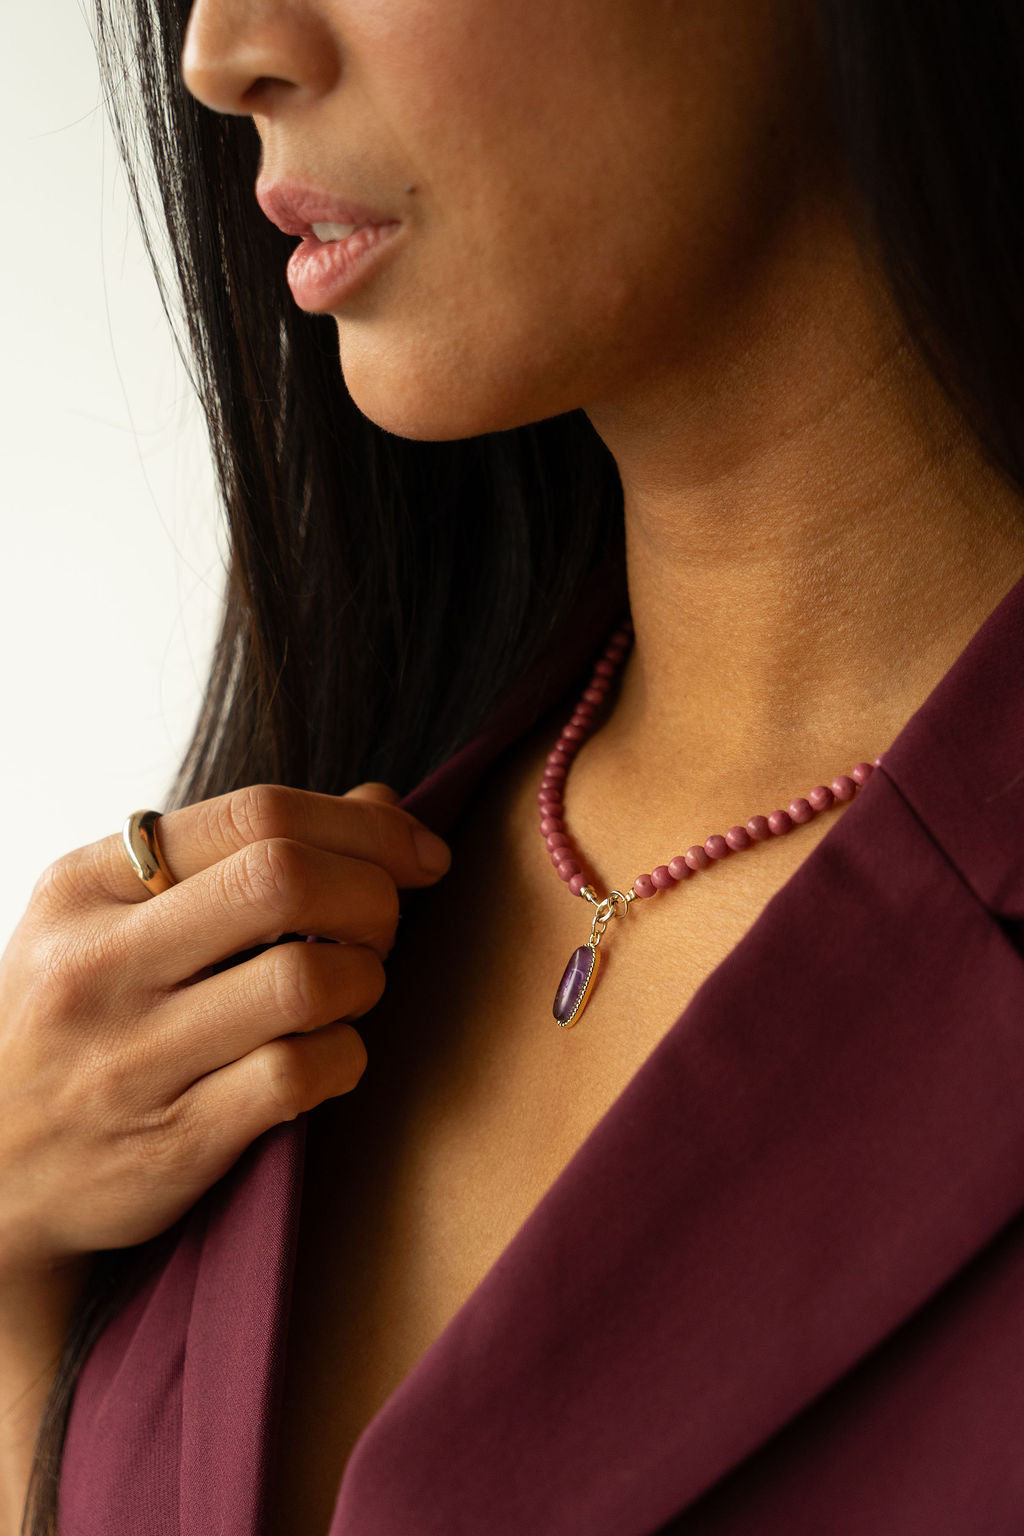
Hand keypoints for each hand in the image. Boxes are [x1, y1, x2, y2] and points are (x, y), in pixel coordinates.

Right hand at [0, 782, 450, 1276]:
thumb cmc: (83, 1018)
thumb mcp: (119, 918)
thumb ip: (242, 855)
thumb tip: (383, 805)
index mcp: (85, 885)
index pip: (255, 814)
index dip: (365, 826)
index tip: (419, 854)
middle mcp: (99, 964)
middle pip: (285, 879)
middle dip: (373, 895)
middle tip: (380, 927)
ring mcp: (131, 1058)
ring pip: (306, 980)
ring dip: (365, 979)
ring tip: (351, 990)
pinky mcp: (171, 1141)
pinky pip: (300, 1075)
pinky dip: (346, 1056)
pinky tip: (332, 1055)